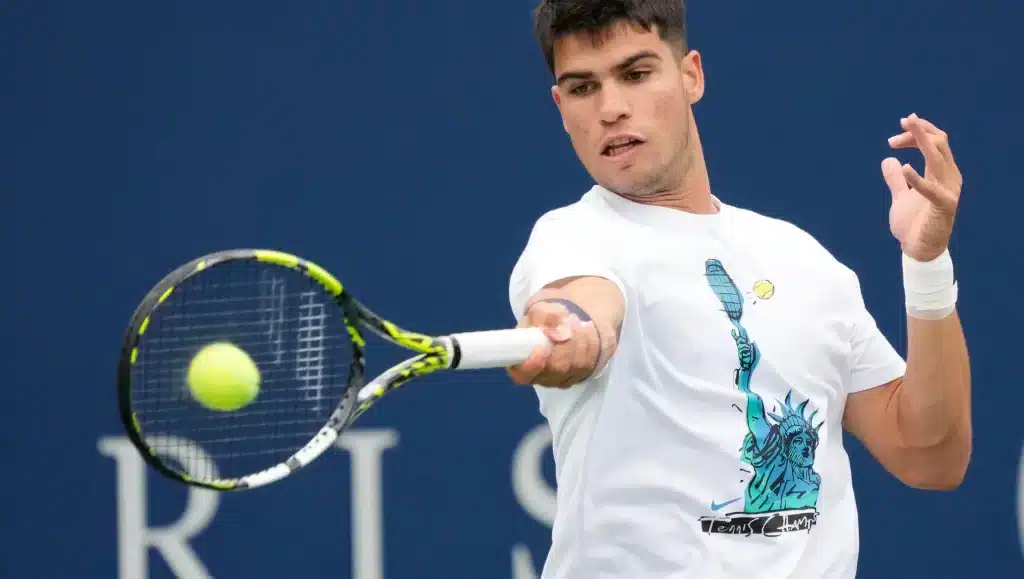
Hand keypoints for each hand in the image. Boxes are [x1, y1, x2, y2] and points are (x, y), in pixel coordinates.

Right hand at [506, 300, 600, 387]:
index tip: (541, 346)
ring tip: (575, 320)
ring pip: (576, 364)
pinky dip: (590, 341)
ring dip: (578, 338)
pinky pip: (590, 361)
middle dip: (565, 343)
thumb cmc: (544, 319)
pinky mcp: (582, 374)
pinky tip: (586, 328)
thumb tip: (558, 334)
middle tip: (568, 320)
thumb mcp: (538, 311)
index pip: (523, 375)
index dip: (532, 364)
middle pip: (556, 368)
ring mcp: (563, 378)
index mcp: (521, 365)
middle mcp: (541, 377)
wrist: (564, 321)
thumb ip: (544, 318)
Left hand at [883, 113, 962, 261]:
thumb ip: (896, 180)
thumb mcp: (901, 197)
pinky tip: (904, 168)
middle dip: (920, 131)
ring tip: (902, 135)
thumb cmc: (913, 224)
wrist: (918, 250)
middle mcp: (949, 177)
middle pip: (939, 144)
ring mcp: (949, 190)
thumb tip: (888, 160)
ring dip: (921, 143)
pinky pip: (932, 189)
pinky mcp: (944, 206)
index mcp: (941, 173)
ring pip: (938, 159)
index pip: (935, 142)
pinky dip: (918, 179)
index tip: (897, 130)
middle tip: (901, 125)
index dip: (918, 132)